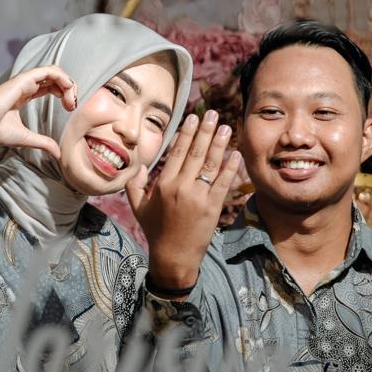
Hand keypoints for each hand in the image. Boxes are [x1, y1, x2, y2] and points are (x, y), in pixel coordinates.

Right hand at [0, 64, 76, 156]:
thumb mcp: (26, 138)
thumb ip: (43, 142)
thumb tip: (58, 153)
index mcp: (24, 94)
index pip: (49, 86)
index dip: (63, 93)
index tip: (70, 109)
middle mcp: (25, 85)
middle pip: (54, 78)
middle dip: (68, 89)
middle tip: (72, 106)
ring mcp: (24, 81)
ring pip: (53, 72)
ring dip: (67, 83)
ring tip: (71, 100)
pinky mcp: (23, 79)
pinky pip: (48, 71)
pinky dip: (62, 78)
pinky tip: (67, 90)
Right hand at [127, 111, 241, 289]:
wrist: (173, 256)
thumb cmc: (156, 230)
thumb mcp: (138, 207)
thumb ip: (135, 185)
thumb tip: (139, 165)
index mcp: (163, 185)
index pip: (177, 152)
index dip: (186, 133)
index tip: (192, 118)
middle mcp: (181, 187)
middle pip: (195, 153)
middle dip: (205, 131)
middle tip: (212, 114)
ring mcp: (198, 197)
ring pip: (210, 164)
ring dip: (219, 144)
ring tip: (226, 127)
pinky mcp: (213, 207)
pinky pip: (223, 183)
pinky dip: (230, 168)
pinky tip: (236, 153)